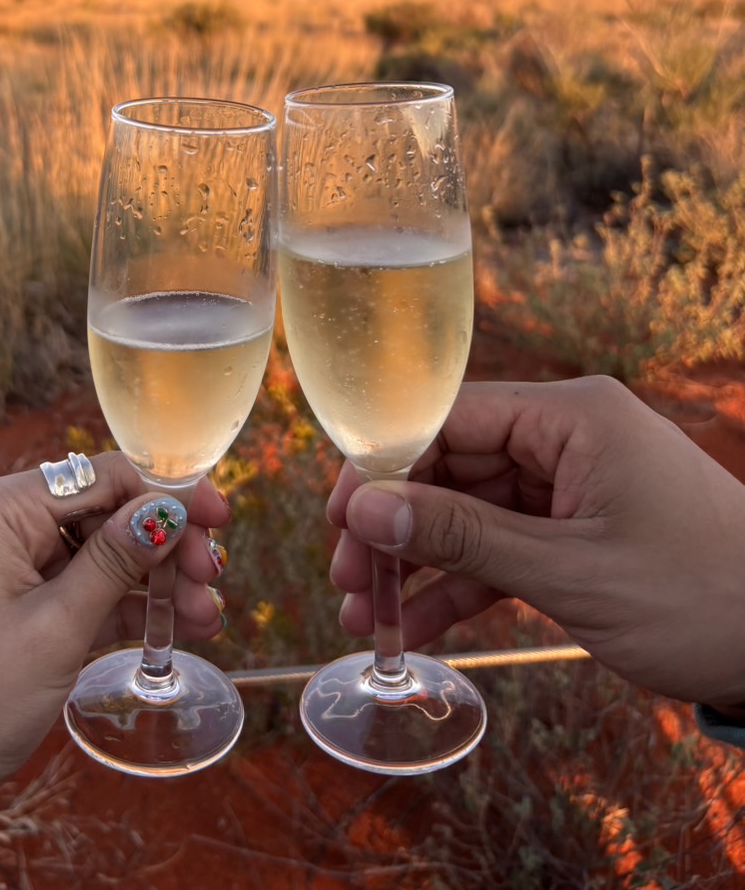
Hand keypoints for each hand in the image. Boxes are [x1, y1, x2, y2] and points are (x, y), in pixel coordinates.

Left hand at [0, 454, 228, 889]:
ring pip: (104, 556)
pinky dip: (129, 608)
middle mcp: (6, 527)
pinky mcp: (21, 612)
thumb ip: (117, 561)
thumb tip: (168, 507)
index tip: (223, 516)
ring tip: (206, 617)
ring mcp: (13, 571)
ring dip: (157, 581)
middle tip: (214, 578)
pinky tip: (175, 627)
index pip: (103, 475)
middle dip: (167, 542)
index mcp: (2, 508)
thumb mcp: (56, 626)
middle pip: (108, 512)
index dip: (168, 493)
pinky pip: (87, 592)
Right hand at [329, 377, 744, 709]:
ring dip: (421, 564)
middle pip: (451, 465)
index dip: (384, 465)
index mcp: (573, 416)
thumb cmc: (702, 597)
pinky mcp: (582, 530)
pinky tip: (419, 626)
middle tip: (347, 581)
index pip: (448, 417)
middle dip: (396, 526)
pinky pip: (505, 546)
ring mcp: (575, 484)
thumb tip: (364, 511)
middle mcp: (568, 437)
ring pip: (471, 512)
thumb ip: (462, 538)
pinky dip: (464, 584)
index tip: (338, 519)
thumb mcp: (571, 572)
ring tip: (368, 616)